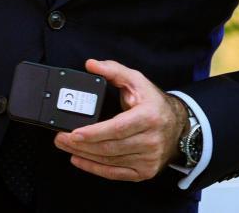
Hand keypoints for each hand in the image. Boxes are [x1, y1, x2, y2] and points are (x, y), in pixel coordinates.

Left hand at [52, 58, 187, 181]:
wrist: (177, 125)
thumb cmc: (153, 103)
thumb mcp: (136, 80)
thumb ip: (113, 70)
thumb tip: (90, 64)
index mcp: (149, 117)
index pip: (117, 128)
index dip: (94, 133)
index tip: (74, 133)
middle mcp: (151, 141)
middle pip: (110, 147)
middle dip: (81, 144)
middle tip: (60, 137)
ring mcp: (149, 159)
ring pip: (110, 161)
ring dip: (84, 155)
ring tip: (65, 145)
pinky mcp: (145, 172)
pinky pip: (116, 173)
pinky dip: (95, 168)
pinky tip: (79, 159)